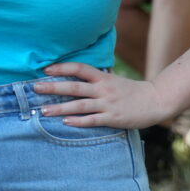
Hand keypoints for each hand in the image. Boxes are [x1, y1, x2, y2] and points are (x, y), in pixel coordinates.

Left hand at [33, 62, 170, 129]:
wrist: (154, 101)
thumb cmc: (130, 90)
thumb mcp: (112, 79)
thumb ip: (96, 78)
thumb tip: (76, 74)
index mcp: (102, 77)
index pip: (79, 68)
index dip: (62, 68)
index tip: (45, 69)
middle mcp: (103, 89)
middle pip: (74, 87)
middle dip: (53, 87)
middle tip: (35, 88)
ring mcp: (107, 104)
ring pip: (79, 105)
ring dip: (59, 108)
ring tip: (43, 110)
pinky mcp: (112, 118)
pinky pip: (92, 120)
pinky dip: (78, 121)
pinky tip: (65, 122)